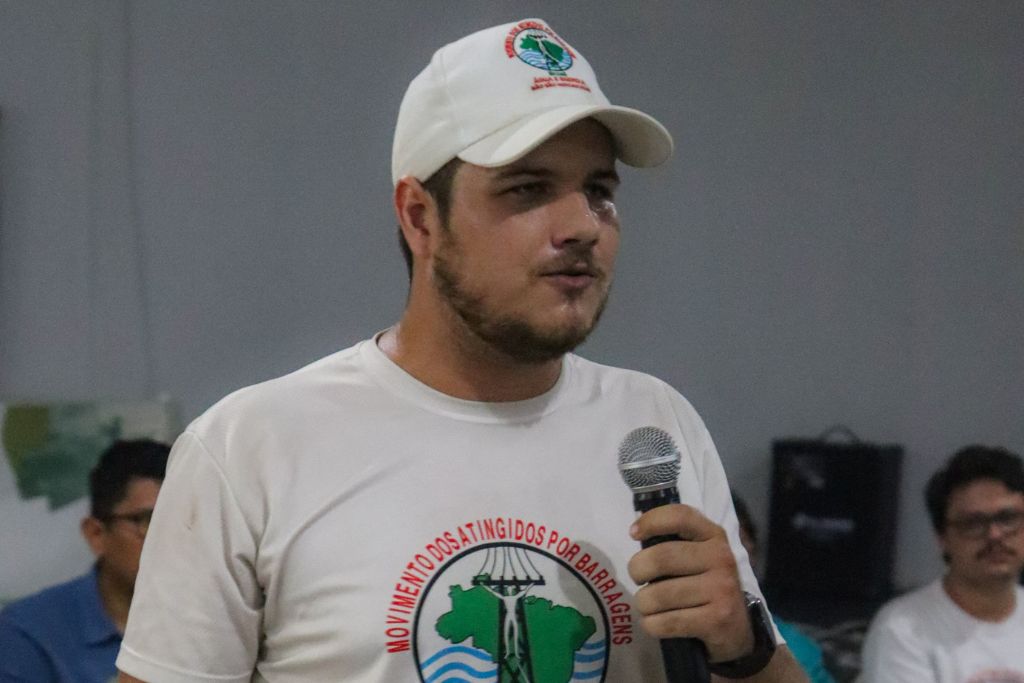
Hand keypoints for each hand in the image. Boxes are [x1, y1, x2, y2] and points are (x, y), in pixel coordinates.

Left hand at [627, 503, 753, 662]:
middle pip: (661, 558)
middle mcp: (721, 558)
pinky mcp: (717, 620)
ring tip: (649, 605)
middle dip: (637, 570)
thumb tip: (636, 531)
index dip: (652, 521)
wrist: (737, 628)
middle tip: (638, 579)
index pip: (680, 516)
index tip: (633, 533)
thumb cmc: (705, 585)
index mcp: (713, 536)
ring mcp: (721, 590)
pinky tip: (658, 622)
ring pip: (658, 595)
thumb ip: (674, 541)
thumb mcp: (699, 555)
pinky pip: (665, 623)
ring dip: (643, 604)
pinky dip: (651, 625)